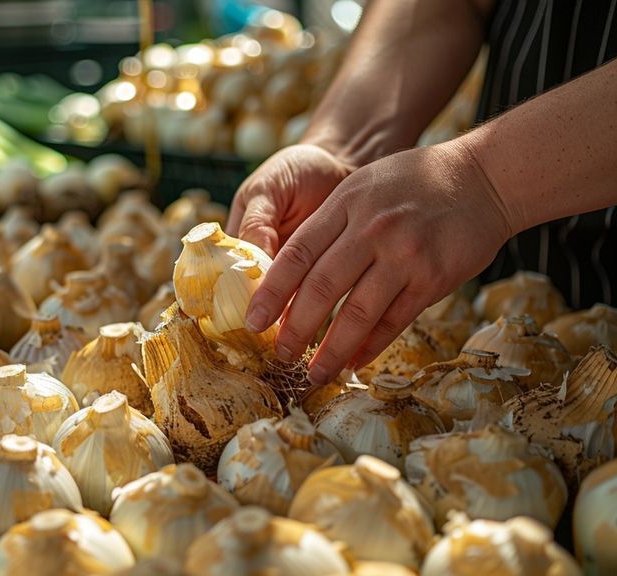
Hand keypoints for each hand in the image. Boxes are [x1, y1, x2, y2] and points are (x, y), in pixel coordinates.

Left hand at [244, 140, 514, 384]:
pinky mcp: (433, 279)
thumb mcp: (362, 187)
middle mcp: (372, 230)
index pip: (297, 254)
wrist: (484, 179)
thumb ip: (328, 225)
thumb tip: (286, 274)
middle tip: (279, 353)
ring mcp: (405, 255)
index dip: (271, 291)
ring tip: (315, 372)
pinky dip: (371, 346)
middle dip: (295, 327)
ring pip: (357, 312)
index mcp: (346, 205)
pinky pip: (394, 321)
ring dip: (332, 349)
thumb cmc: (414, 182)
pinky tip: (354, 362)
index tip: (253, 320)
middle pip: (321, 287)